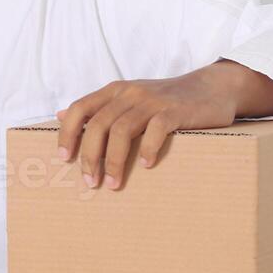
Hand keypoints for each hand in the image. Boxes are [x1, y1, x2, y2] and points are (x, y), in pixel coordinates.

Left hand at [55, 63, 246, 190]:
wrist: (212, 87)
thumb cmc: (167, 100)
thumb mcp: (129, 98)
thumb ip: (98, 107)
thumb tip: (60, 115)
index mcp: (115, 91)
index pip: (80, 109)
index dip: (67, 133)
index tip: (63, 158)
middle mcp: (130, 93)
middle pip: (98, 125)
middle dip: (90, 156)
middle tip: (90, 182)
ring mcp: (152, 100)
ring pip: (122, 130)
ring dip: (114, 161)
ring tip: (113, 184)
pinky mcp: (175, 110)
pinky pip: (155, 130)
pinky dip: (147, 149)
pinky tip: (146, 166)